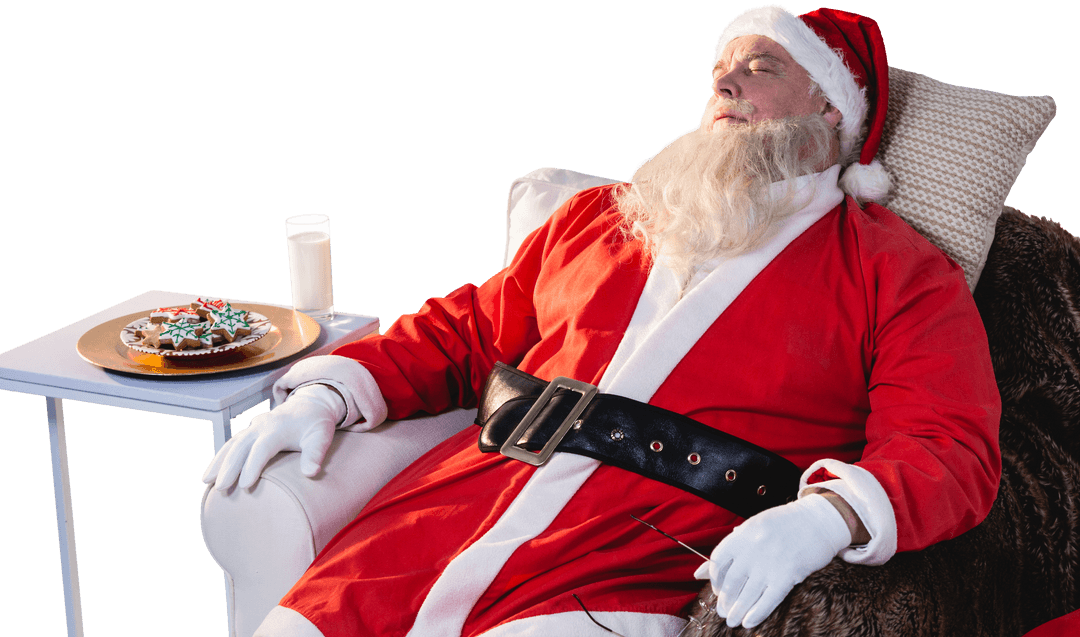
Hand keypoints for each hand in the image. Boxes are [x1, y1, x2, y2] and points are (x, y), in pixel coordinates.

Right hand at [202, 384, 345, 490]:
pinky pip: (232, 443)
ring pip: (232, 444)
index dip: (253, 466)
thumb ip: (315, 454)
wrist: (310, 404)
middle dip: (229, 467)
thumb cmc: (316, 424)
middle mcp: (262, 426)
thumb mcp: (321, 437)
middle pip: (241, 446)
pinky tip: (212, 472)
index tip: (245, 486)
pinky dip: (221, 457)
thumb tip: (311, 473)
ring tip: (207, 481)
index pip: (262, 448)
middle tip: (221, 488)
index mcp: (278, 428)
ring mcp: (253, 427)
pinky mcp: (250, 431)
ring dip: (219, 462)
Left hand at [692, 494, 851, 627]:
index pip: (717, 562)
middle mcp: (752, 548)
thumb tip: (698, 573)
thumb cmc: (784, 524)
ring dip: (738, 611)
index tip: (717, 590)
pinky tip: (749, 622)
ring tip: (733, 620)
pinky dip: (757, 613)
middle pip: (731, 582)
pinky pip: (768, 599)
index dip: (714, 580)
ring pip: (747, 594)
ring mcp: (770, 562)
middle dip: (725, 600)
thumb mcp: (753, 527)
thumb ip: (729, 548)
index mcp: (741, 533)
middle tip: (723, 611)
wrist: (818, 521)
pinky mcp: (788, 575)